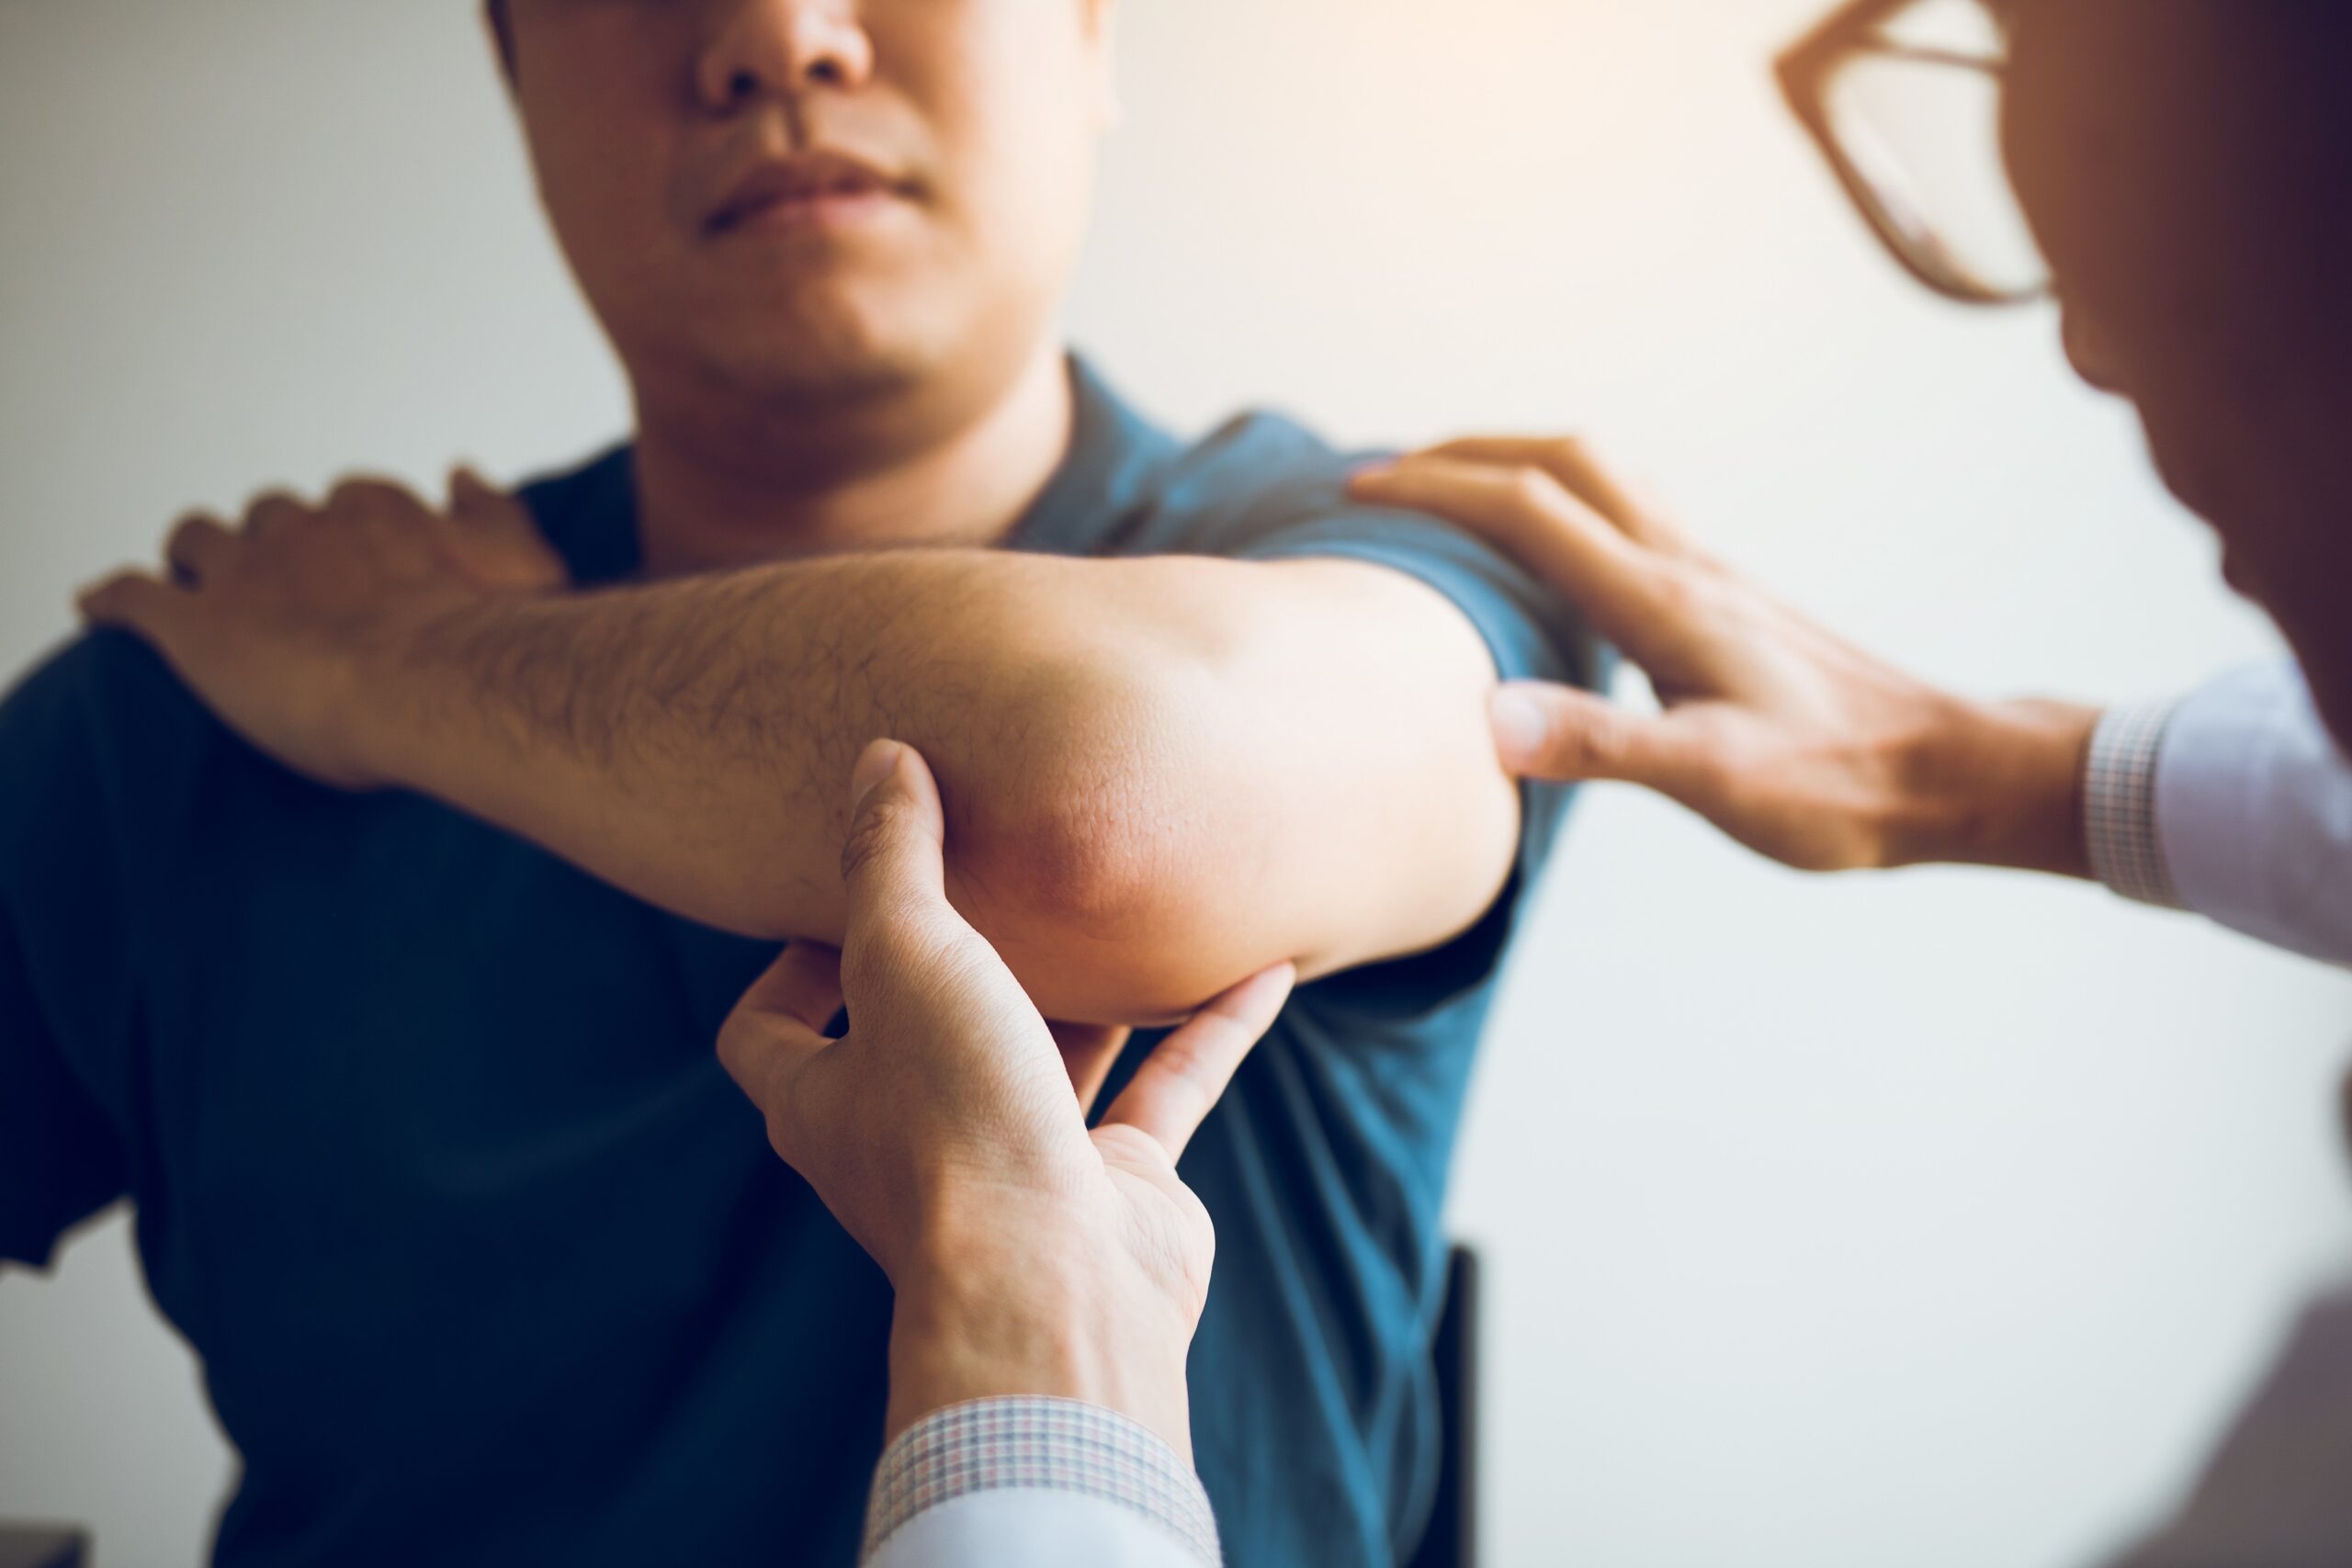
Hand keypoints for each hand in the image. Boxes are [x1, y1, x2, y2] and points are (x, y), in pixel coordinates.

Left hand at [77, 469, 565, 789]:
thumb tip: (461, 472)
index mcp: (376, 511)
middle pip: (271, 515)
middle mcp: (305, 528)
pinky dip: (115, 598)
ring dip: (194, 557)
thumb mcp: (524, 560)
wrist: (446, 687)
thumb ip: (491, 514)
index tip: (356, 564)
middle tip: (284, 589)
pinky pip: (135, 596)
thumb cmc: (497, 635)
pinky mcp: (197, 629)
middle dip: (272, 543)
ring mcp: (246, 574)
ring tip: (192, 583)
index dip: (348, 535)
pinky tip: (100, 606)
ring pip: (198, 539)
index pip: (350, 502)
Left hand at [717, 738, 1294, 1456]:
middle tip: (1002, 867)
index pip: (767, 1033)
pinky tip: (1264, 968)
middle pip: (920, 1035)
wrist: (1058, 1289)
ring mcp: (1018, 1167)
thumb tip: (877, 757)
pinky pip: (1167, 1092)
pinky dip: (1209, 1030)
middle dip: (961, 959)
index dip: (788, 962)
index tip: (840, 897)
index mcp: (828, 1102)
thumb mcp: (905, 956)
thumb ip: (891, 857)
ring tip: (1124, 904)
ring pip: (1050, 1059)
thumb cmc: (955, 1125)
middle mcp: (912, 1140)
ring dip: (1089, 988)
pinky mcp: (1114, 1191)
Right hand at [1352, 438, 2099, 874]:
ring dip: (1515, 466)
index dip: (1435, 489)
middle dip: (1464, 452)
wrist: (1948, 775)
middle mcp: (1683, 568)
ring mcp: (1708, 580)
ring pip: (1599, 480)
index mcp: (1663, 599)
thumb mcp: (1713, 778)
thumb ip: (1597, 744)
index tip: (1358, 492)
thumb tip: (1482, 717)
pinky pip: (1626, 520)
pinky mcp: (1724, 606)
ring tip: (1451, 494)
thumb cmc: (1839, 787)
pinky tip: (1554, 562)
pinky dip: (1563, 508)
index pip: (1527, 508)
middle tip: (1386, 475)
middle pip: (1561, 461)